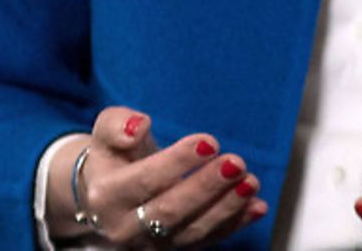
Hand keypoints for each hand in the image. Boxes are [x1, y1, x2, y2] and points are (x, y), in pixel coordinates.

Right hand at [50, 106, 267, 247]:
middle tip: (236, 164)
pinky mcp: (172, 250)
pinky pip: (206, 241)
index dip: (178, 162)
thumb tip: (138, 125)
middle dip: (206, 187)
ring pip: (191, 232)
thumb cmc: (114, 155)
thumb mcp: (106, 130)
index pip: (145, 181)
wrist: (107, 193)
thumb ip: (118, 124)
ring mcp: (150, 244)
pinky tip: (256, 206)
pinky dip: (234, 224)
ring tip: (251, 182)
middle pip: (170, 211)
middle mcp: (125, 227)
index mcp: (105, 196)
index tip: (209, 143)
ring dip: (226, 208)